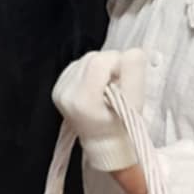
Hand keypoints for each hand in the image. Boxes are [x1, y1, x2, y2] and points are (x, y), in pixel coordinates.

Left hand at [53, 50, 147, 170]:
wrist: (103, 141)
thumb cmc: (121, 126)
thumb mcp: (135, 103)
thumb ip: (134, 74)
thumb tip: (133, 52)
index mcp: (82, 99)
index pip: (101, 61)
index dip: (118, 65)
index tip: (123, 82)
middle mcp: (65, 92)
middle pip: (93, 57)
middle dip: (110, 66)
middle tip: (117, 85)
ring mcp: (59, 88)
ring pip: (86, 59)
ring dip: (101, 68)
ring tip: (107, 88)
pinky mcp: (59, 85)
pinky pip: (79, 65)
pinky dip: (91, 72)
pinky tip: (96, 87)